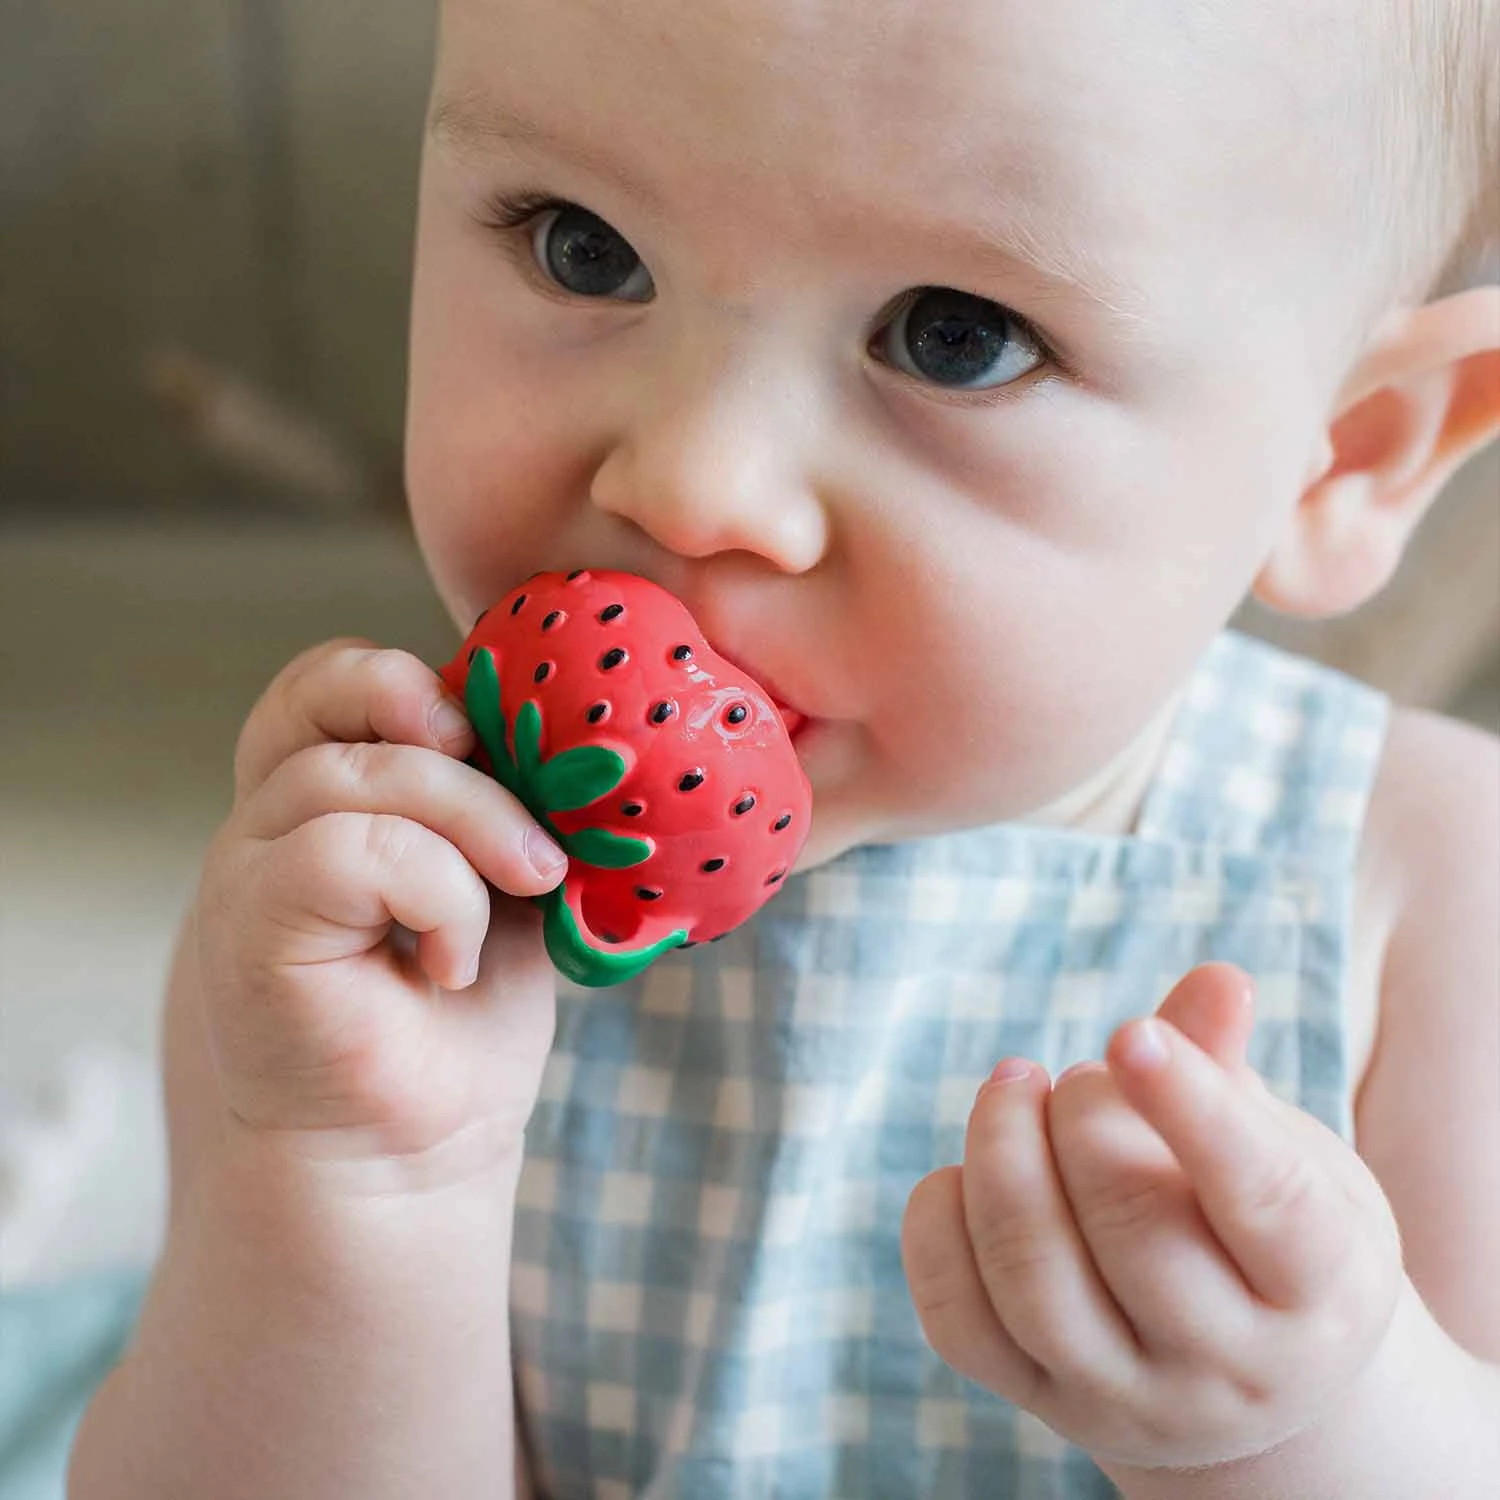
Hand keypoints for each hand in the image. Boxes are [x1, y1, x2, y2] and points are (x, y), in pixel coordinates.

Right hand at [192, 639, 566, 1173]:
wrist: (415, 1154)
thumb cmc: (459, 1024)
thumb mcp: (499, 885)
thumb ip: (500, 806)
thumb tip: (563, 734)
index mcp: (322, 799)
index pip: (330, 679)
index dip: (405, 679)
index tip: (495, 734)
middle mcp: (268, 821)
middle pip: (341, 702)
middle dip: (463, 749)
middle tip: (534, 839)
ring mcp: (247, 870)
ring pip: (353, 773)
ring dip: (471, 826)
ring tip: (522, 894)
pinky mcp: (249, 927)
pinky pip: (349, 849)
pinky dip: (436, 894)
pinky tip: (451, 962)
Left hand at [901, 964, 1404, 1472]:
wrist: (1247, 1371)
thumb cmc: (1265, 1221)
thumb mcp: (1281, 1149)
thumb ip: (1227, 1068)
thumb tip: (1217, 980)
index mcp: (1322, 1288)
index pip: (1262, 1197)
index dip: (1191, 1105)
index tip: (1128, 1031)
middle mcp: (1231, 1368)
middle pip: (1132, 1230)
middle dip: (1085, 1118)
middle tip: (1082, 1076)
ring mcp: (1126, 1399)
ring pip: (1032, 1277)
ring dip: (1001, 1153)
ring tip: (1012, 1086)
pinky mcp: (1038, 1401)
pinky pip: (957, 1317)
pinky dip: (939, 1223)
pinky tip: (965, 1169)